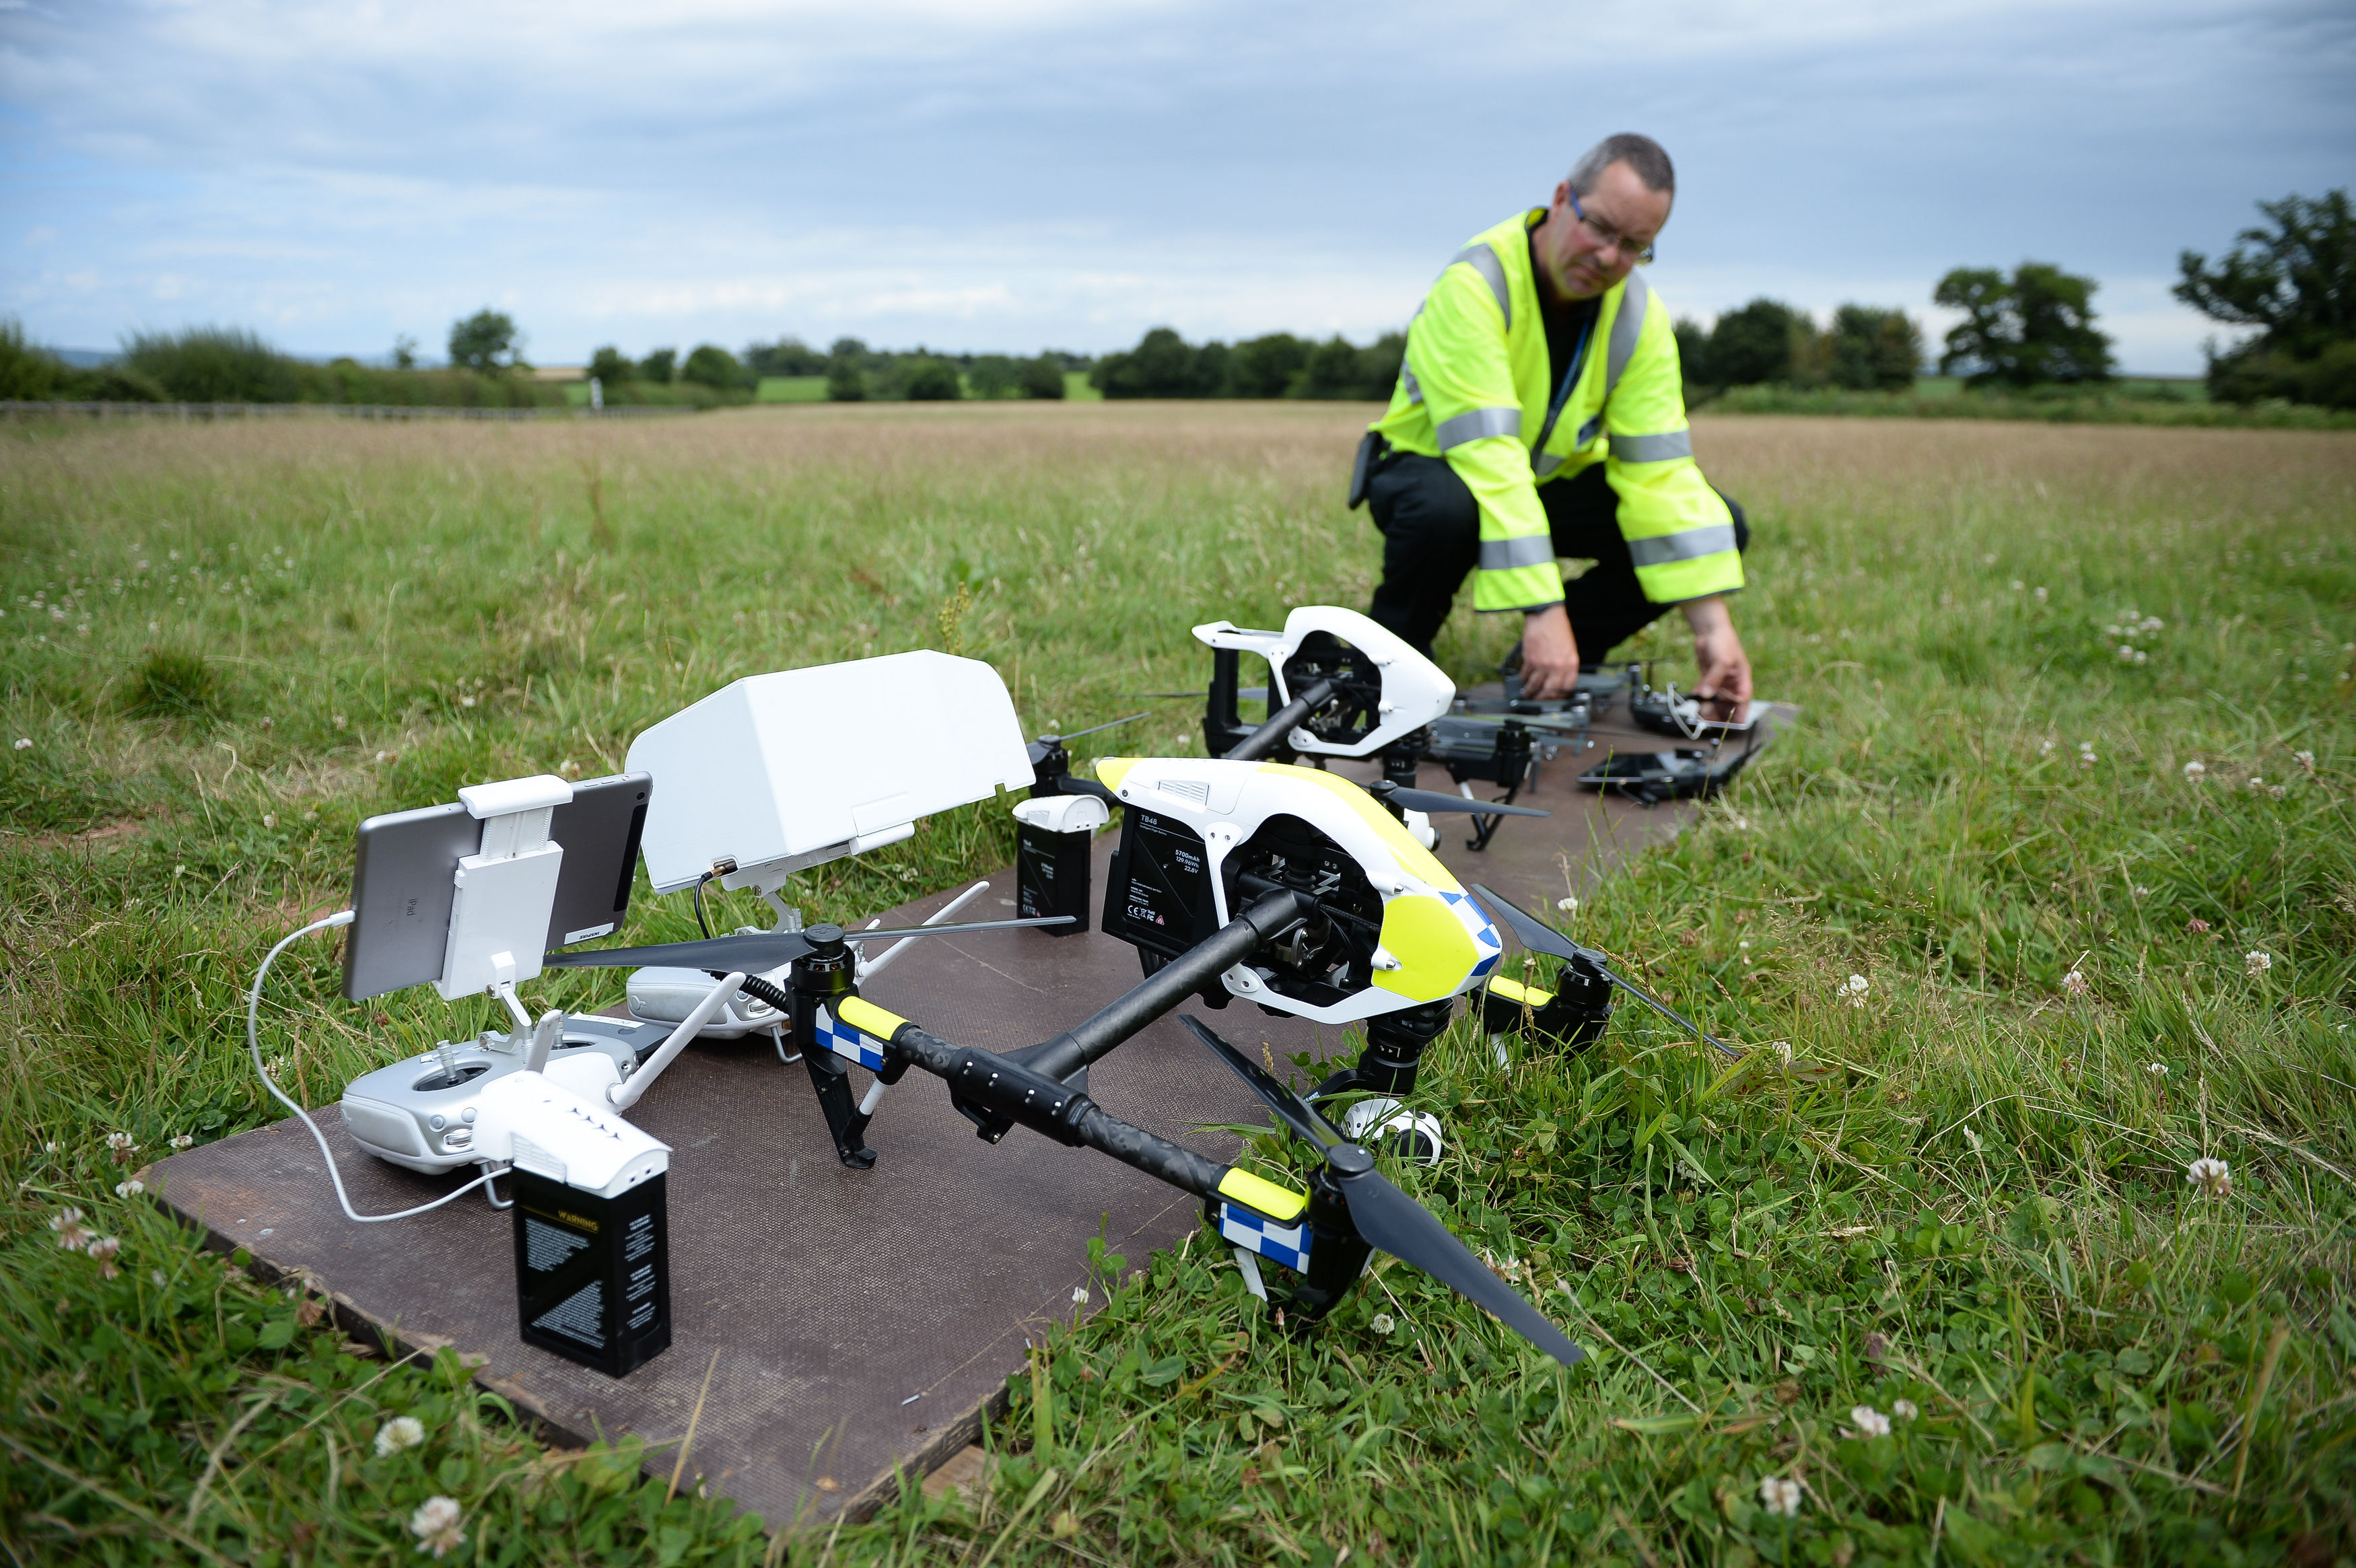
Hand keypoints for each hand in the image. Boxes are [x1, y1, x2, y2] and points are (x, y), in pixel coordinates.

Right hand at [1519, 604, 1581, 699]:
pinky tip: (1523, 678)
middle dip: (1543, 698)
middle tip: (1538, 699)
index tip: (1555, 697)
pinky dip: (1523, 678)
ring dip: (1529, 691)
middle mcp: (1558, 667)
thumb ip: (1566, 665)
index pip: (1567, 687)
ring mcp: (1543, 664)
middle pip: (1550, 691)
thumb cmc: (1559, 630)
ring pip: (1535, 685)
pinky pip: (1525, 674)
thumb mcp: (1570, 649)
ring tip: (1526, 692)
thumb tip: (1558, 679)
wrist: (1546, 617)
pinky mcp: (1530, 660)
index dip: (1560, 695)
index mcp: (1571, 664)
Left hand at [1682, 596, 1751, 720]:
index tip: (1729, 723)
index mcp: (1742, 682)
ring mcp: (1720, 685)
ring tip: (1700, 708)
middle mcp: (1732, 686)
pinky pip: (1704, 695)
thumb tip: (1705, 695)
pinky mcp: (1708, 682)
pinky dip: (1699, 698)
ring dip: (1708, 707)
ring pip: (1715, 703)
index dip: (1738, 714)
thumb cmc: (1724, 642)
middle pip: (1728, 707)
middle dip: (1719, 713)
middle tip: (1708, 716)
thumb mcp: (1722, 661)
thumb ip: (1714, 679)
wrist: (1710, 631)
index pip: (1743, 703)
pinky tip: (1695, 698)